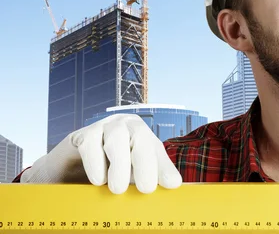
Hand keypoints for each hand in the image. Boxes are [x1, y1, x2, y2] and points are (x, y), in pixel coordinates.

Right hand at [20, 114, 181, 193]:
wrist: (70, 167)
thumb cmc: (108, 171)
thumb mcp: (131, 175)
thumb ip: (148, 178)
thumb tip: (172, 186)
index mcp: (143, 135)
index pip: (156, 149)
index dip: (164, 166)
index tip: (172, 185)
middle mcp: (126, 126)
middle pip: (140, 137)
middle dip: (145, 163)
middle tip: (146, 189)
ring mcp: (104, 127)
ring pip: (116, 138)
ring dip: (120, 164)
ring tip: (118, 189)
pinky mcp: (82, 134)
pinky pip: (90, 144)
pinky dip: (95, 163)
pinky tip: (98, 180)